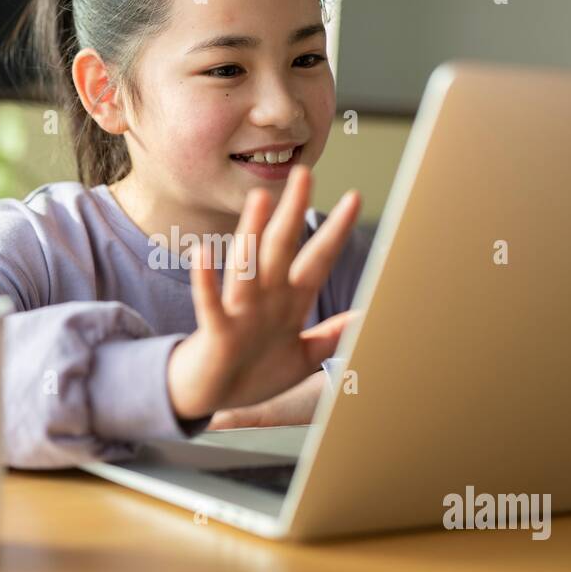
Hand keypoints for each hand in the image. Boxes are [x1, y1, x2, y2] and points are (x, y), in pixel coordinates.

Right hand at [167, 165, 360, 420]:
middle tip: (303, 173)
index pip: (317, 259)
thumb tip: (366, 318)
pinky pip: (210, 302)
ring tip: (259, 199)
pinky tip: (203, 253)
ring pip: (248, 267)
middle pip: (281, 248)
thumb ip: (332, 337)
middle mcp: (265, 299)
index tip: (355, 197)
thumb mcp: (302, 357)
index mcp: (288, 303)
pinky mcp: (217, 332)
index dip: (336, 230)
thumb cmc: (253, 374)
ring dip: (253, 234)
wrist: (210, 398)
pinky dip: (206, 280)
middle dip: (293, 212)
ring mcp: (240, 312)